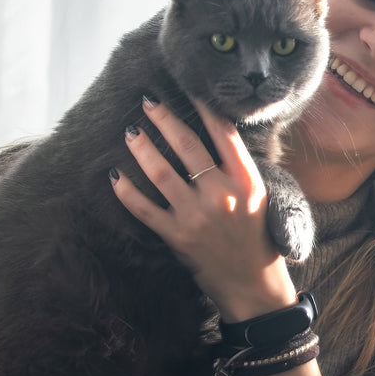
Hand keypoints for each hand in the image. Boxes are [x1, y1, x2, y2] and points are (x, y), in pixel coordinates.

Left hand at [111, 96, 296, 320]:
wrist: (253, 286)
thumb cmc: (257, 240)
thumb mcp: (259, 200)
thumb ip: (238, 171)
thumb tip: (217, 138)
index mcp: (246, 181)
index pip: (224, 134)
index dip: (205, 108)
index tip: (190, 89)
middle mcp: (222, 194)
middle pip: (186, 146)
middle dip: (164, 119)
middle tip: (148, 102)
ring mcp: (197, 216)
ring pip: (160, 172)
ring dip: (141, 149)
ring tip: (131, 133)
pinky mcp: (177, 236)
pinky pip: (144, 208)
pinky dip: (126, 192)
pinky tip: (115, 176)